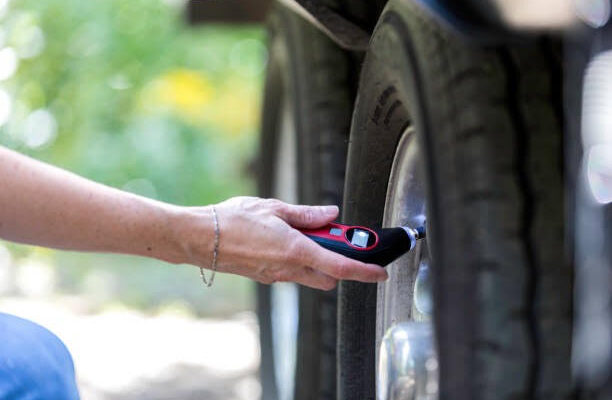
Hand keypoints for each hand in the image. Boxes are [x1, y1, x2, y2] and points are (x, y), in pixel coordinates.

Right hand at [182, 197, 387, 289]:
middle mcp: (289, 269)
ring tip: (301, 233)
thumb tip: (331, 214)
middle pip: (329, 277)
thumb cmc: (232, 220)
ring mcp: (276, 276)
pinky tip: (281, 240)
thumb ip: (307, 214)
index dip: (365, 271)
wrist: (199, 238)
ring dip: (316, 260)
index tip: (380, 273)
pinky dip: (297, 260)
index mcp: (296, 250)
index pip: (341, 267)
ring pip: (310, 275)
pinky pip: (291, 272)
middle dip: (338, 264)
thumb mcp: (274, 208)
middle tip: (332, 239)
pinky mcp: (265, 276)